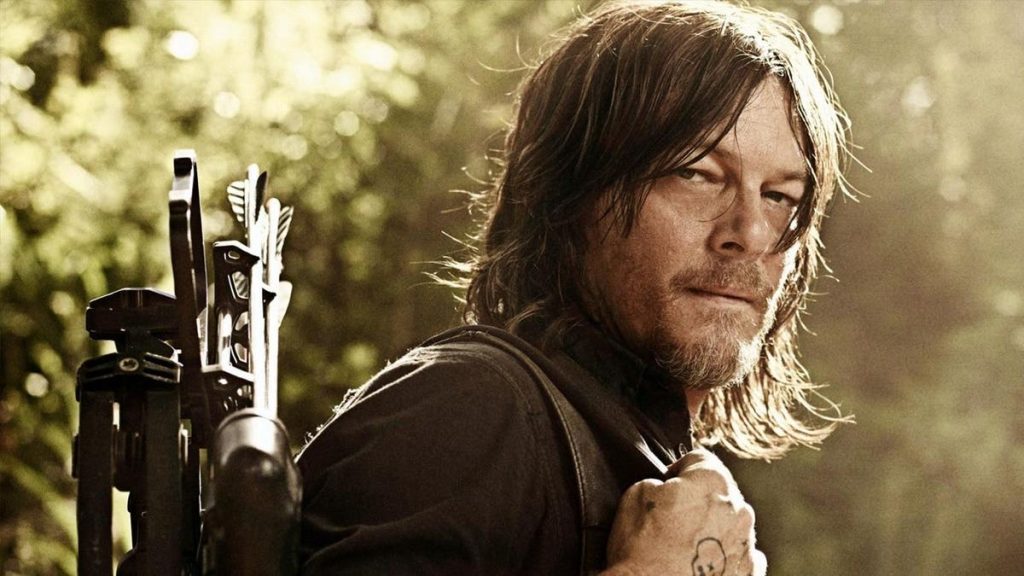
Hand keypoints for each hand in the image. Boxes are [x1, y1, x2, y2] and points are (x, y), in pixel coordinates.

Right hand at [603, 449, 766, 575]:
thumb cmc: (641, 549)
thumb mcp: (637, 494)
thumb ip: (663, 481)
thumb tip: (670, 489)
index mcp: (714, 481)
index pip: (699, 459)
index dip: (677, 470)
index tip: (667, 485)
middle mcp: (739, 510)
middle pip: (720, 492)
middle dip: (699, 501)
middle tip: (671, 520)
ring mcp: (747, 544)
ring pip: (730, 525)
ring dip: (712, 529)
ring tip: (682, 547)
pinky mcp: (748, 574)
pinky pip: (737, 555)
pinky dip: (722, 557)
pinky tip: (697, 564)